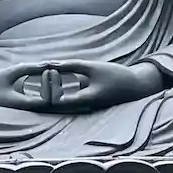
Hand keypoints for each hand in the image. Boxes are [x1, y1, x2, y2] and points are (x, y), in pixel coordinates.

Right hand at [0, 64, 57, 110]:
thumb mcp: (10, 73)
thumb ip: (29, 68)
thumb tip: (48, 64)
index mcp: (23, 104)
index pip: (48, 99)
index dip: (52, 84)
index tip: (48, 69)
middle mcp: (28, 110)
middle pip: (52, 102)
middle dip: (56, 84)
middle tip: (55, 68)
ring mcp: (27, 108)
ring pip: (49, 101)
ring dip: (54, 85)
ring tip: (54, 70)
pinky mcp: (26, 104)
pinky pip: (43, 98)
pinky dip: (48, 87)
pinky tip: (48, 74)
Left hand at [47, 60, 162, 113]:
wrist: (134, 86)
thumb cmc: (116, 76)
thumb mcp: (93, 67)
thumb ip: (72, 66)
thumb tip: (51, 63)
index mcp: (83, 101)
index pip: (55, 99)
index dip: (44, 86)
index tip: (42, 72)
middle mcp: (80, 108)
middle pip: (53, 103)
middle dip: (43, 87)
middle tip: (37, 70)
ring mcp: (82, 107)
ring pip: (58, 101)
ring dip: (49, 87)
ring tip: (41, 71)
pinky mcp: (83, 103)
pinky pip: (65, 97)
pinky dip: (57, 87)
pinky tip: (53, 74)